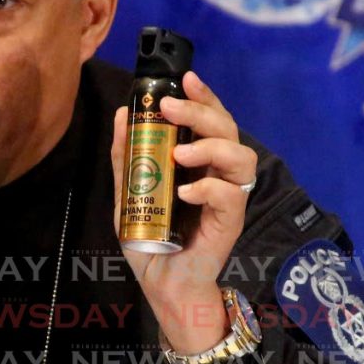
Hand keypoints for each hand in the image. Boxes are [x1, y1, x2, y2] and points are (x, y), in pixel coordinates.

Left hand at [111, 71, 257, 352]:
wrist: (162, 284)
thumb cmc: (150, 239)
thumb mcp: (128, 194)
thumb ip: (126, 158)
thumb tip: (122, 115)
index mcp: (199, 163)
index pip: (210, 120)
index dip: (204, 96)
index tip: (185, 79)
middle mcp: (218, 175)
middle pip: (227, 129)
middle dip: (202, 112)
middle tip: (170, 109)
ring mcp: (228, 198)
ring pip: (242, 157)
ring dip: (211, 148)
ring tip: (180, 154)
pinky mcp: (230, 223)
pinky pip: (232, 196)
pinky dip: (208, 188)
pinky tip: (186, 191)